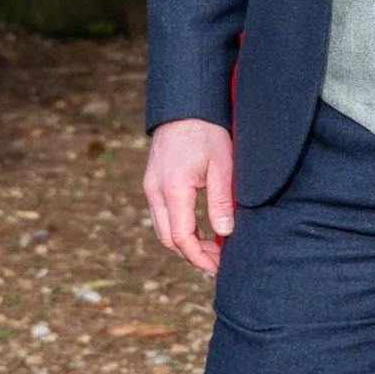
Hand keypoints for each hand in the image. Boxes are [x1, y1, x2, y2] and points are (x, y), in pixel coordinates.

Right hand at [143, 118, 235, 276]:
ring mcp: (150, 188)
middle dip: (191, 255)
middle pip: (168, 239)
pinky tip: (199, 231)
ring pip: (162, 230)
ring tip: (210, 250)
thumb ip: (222, 201)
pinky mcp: (152, 183)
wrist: (185, 107)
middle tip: (217, 263)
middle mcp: (155, 192)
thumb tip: (224, 234)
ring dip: (184, 244)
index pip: (181, 237)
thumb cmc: (207, 132)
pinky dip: (178, 229)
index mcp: (173, 189)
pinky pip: (162, 216)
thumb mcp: (223, 165)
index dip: (198, 257)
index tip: (218, 266)